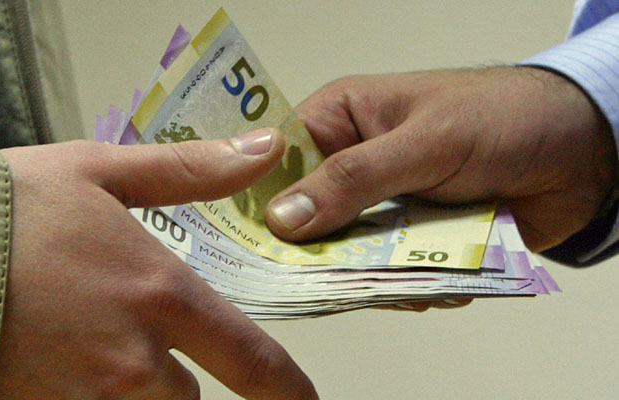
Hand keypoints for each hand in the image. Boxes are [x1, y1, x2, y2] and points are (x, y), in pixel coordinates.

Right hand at [0, 129, 317, 398]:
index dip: (287, 389)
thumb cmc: (9, 208)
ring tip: (94, 346)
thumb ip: (194, 171)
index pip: (252, 362)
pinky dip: (85, 394)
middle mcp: (130, 362)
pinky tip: (61, 358)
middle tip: (143, 345)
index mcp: (160, 298)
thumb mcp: (103, 173)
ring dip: (132, 392)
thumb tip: (266, 150)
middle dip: (177, 382)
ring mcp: (82, 399)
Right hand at [265, 67, 616, 252]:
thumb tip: (283, 219)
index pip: (278, 162)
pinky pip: (388, 273)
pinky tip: (438, 281)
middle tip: (335, 275)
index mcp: (342, 120)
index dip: (262, 201)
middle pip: (309, 218)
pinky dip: (408, 284)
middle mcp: (352, 165)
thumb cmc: (501, 118)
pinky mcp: (411, 238)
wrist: (579, 150)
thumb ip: (355, 179)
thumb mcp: (425, 141)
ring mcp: (382, 206)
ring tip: (410, 275)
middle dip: (323, 250)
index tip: (256, 245)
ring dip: (374, 274)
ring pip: (348, 254)